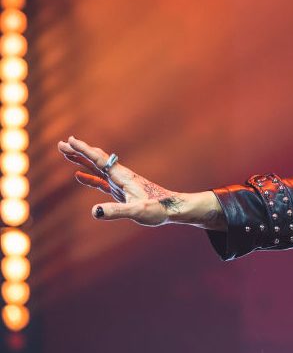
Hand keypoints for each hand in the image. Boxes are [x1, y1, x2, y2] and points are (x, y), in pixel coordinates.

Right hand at [58, 136, 186, 225]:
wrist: (172, 208)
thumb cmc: (158, 209)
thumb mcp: (137, 212)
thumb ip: (116, 211)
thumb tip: (94, 211)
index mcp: (123, 176)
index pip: (99, 160)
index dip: (84, 150)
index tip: (70, 140)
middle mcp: (120, 176)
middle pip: (96, 160)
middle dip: (79, 151)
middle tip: (61, 143)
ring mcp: (120, 182)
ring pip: (97, 168)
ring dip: (81, 160)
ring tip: (66, 153)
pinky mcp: (120, 190)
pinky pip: (100, 181)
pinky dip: (89, 177)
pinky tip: (79, 175)